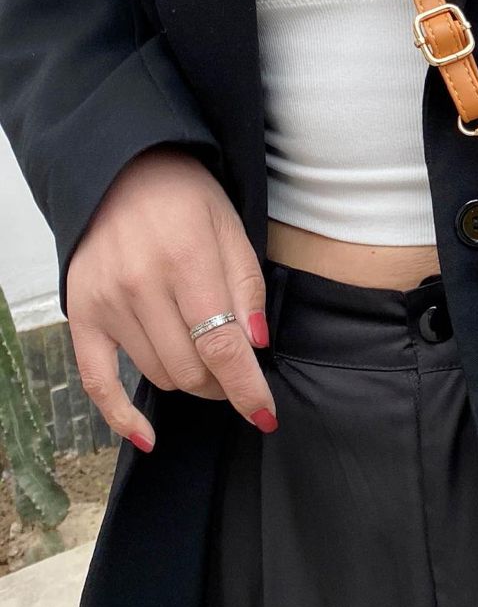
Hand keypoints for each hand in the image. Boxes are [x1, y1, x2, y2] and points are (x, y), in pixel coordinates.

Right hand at [65, 145, 276, 451]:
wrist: (123, 170)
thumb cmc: (188, 198)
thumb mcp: (232, 228)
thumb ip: (247, 288)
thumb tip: (255, 346)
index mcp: (186, 260)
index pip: (222, 346)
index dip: (248, 388)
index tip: (266, 414)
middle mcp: (141, 285)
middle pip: (191, 368)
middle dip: (223, 381)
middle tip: (237, 368)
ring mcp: (107, 303)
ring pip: (159, 375)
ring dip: (190, 380)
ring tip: (205, 359)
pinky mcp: (82, 314)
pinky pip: (97, 382)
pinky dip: (122, 416)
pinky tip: (148, 435)